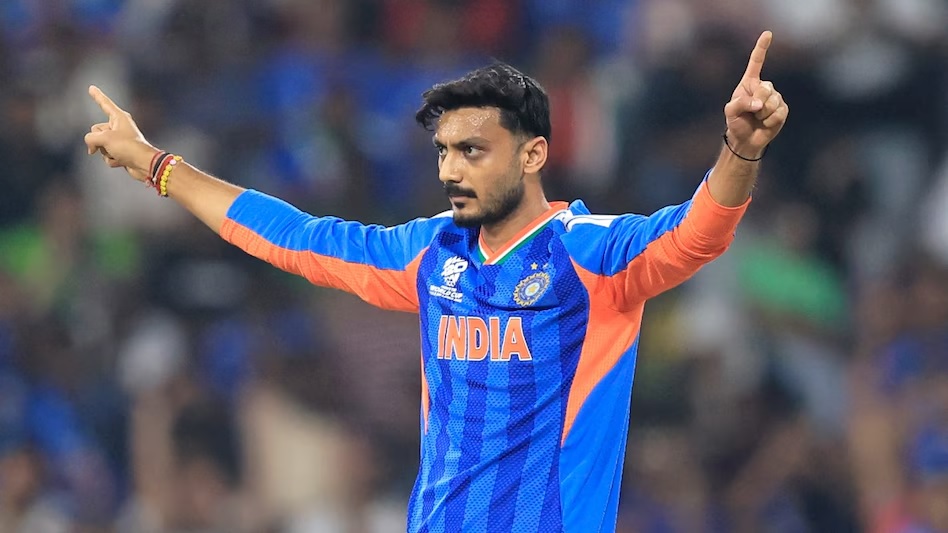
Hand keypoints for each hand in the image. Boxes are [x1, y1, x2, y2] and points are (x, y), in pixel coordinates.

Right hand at [84, 86, 159, 181]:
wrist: (144, 164)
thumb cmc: (128, 147)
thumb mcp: (104, 138)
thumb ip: (90, 138)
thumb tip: (91, 148)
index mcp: (119, 117)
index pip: (104, 103)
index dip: (97, 96)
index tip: (92, 88)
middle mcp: (120, 126)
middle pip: (96, 130)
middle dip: (98, 140)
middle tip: (111, 145)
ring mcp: (120, 140)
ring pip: (100, 145)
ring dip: (106, 152)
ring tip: (119, 153)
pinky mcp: (121, 152)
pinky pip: (107, 155)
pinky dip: (112, 160)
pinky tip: (122, 161)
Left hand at [723, 31, 788, 158]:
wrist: (746, 140)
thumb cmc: (736, 123)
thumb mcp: (730, 111)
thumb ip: (741, 103)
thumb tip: (759, 104)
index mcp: (749, 83)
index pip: (756, 62)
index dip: (761, 48)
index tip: (768, 34)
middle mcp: (763, 87)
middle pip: (766, 88)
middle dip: (758, 103)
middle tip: (752, 112)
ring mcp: (775, 97)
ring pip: (773, 102)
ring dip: (763, 114)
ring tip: (758, 118)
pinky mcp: (782, 109)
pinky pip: (778, 113)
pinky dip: (770, 121)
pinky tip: (765, 123)